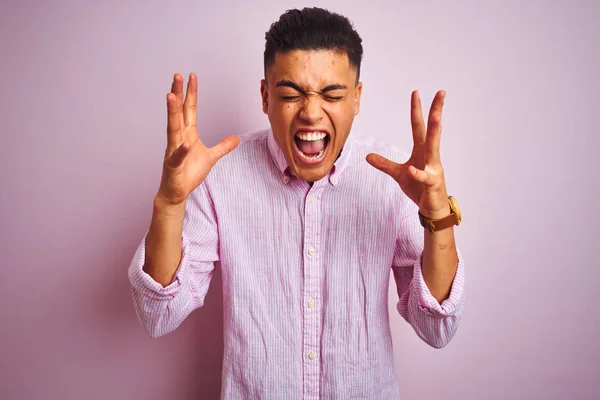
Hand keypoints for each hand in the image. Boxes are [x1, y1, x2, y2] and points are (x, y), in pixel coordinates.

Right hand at [156, 73, 239, 207]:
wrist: (177, 192)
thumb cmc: (189, 172)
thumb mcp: (211, 157)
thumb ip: (223, 146)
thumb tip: (236, 138)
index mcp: (188, 133)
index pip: (189, 109)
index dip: (191, 93)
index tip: (191, 76)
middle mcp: (178, 138)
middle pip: (178, 112)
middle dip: (178, 94)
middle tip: (177, 76)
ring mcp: (174, 150)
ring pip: (172, 128)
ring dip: (172, 112)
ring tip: (171, 96)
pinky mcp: (173, 165)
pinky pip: (178, 156)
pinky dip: (182, 150)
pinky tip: (186, 143)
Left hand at [366, 90, 449, 218]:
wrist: (431, 208)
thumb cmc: (419, 188)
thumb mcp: (398, 174)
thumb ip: (384, 164)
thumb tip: (368, 156)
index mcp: (422, 150)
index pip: (418, 126)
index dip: (416, 110)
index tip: (416, 92)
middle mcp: (430, 156)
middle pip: (432, 129)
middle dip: (436, 111)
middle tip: (441, 93)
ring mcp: (433, 168)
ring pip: (434, 147)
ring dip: (435, 131)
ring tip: (436, 117)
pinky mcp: (433, 183)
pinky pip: (424, 177)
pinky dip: (418, 174)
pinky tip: (412, 170)